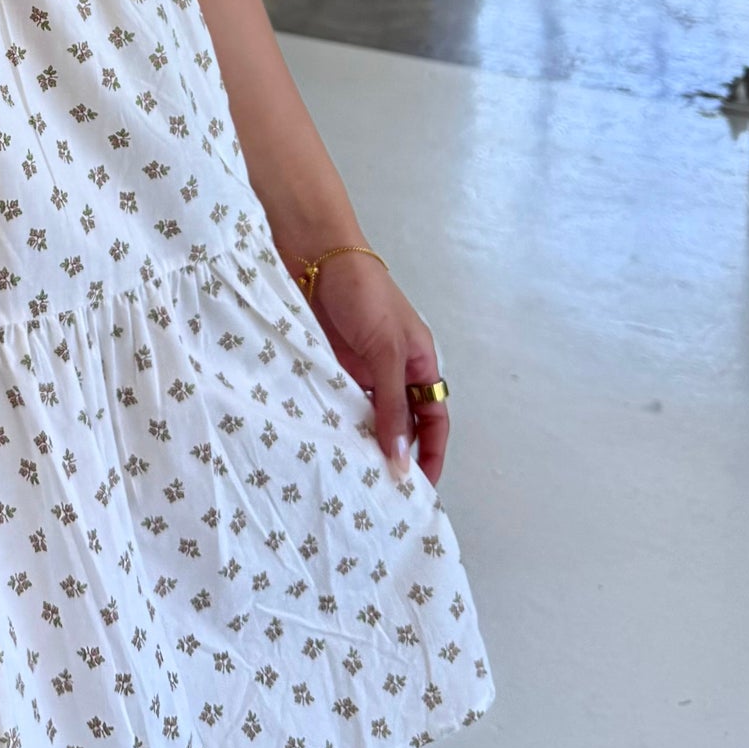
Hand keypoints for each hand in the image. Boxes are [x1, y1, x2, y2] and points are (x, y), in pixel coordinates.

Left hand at [299, 251, 449, 485]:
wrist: (314, 253)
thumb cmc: (362, 294)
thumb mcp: (385, 350)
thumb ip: (392, 405)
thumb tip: (400, 461)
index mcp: (418, 363)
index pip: (434, 419)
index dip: (432, 453)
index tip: (420, 489)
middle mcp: (391, 371)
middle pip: (399, 423)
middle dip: (394, 455)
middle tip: (380, 493)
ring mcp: (358, 370)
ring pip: (364, 416)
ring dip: (360, 442)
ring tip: (350, 478)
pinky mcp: (327, 365)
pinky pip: (334, 403)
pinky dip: (333, 423)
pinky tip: (324, 445)